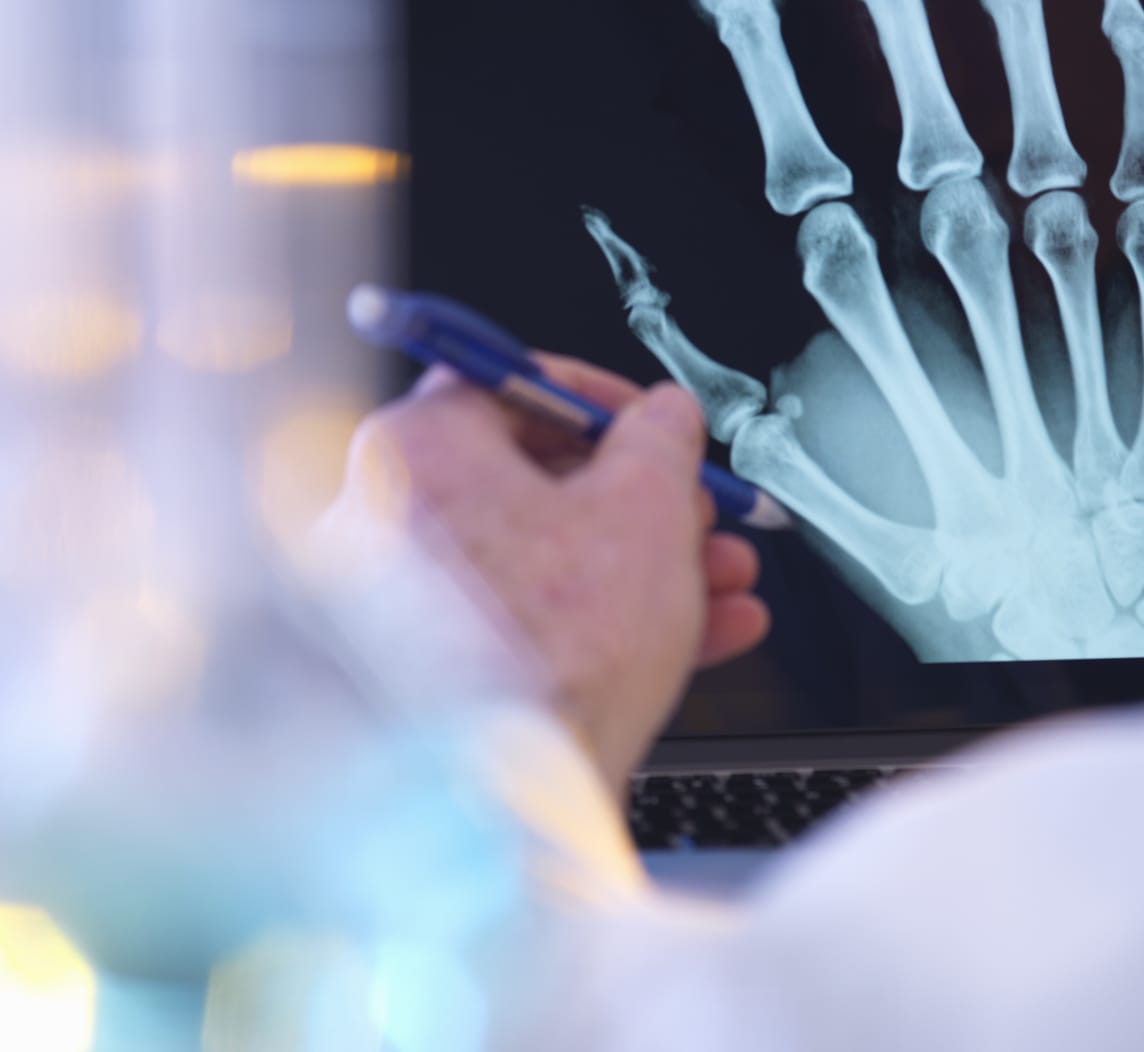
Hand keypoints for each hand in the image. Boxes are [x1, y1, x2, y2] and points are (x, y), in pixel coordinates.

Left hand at [347, 358, 768, 784]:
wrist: (503, 803)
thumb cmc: (553, 650)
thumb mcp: (649, 506)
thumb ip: (662, 440)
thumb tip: (663, 418)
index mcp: (416, 448)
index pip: (512, 384)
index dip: (609, 402)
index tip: (658, 427)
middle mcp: (377, 519)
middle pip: (532, 482)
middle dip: (644, 502)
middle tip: (701, 516)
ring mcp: (388, 611)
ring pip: (536, 561)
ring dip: (642, 567)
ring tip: (722, 585)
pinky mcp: (420, 683)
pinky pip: (518, 626)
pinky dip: (599, 625)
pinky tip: (695, 636)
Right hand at [583, 0, 1143, 661]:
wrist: (1078, 594)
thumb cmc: (936, 535)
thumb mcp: (787, 454)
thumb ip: (701, 357)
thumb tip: (625, 256)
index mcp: (858, 295)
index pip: (788, 119)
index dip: (751, 12)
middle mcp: (953, 262)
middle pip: (906, 78)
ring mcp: (1055, 260)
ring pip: (1020, 87)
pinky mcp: (1137, 270)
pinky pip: (1134, 136)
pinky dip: (1119, 39)